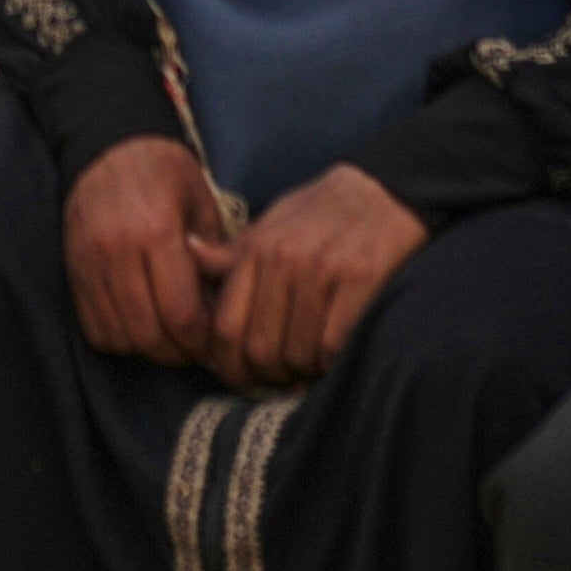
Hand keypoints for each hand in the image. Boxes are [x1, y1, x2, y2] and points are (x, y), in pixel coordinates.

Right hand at [64, 136, 236, 367]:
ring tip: (168, 337)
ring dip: (147, 348)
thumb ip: (215, 255)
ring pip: (118, 337)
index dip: (202, 340)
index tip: (216, 339)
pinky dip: (119, 338)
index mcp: (156, 231)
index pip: (180, 314)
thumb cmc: (164, 172)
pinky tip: (140, 324)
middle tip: (195, 346)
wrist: (108, 146)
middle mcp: (117, 250)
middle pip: (148, 334)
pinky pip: (94, 327)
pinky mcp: (74, 270)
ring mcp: (89, 263)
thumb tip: (224, 308)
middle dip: (177, 351)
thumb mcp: (202, 201)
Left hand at [205, 164, 431, 389]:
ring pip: (297, 352)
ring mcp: (321, 269)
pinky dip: (331, 362)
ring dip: (303, 372)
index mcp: (255, 249)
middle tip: (283, 379)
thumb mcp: (269, 226)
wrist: (381, 190)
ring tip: (310, 367)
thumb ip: (232, 254)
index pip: (225, 326)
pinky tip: (334, 357)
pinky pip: (334, 344)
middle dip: (269, 376)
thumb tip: (189, 253)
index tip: (242, 379)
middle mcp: (282, 259)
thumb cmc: (320, 216)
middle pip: (259, 347)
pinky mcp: (360, 279)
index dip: (229, 366)